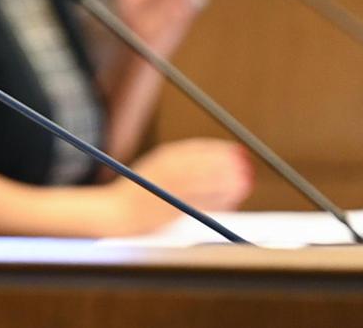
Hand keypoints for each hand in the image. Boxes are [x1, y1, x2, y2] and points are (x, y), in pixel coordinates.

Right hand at [116, 138, 253, 233]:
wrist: (117, 213)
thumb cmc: (141, 189)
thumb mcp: (156, 165)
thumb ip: (182, 159)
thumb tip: (217, 155)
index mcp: (161, 159)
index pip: (194, 149)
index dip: (218, 150)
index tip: (235, 151)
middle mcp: (165, 173)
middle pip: (202, 166)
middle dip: (225, 166)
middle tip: (244, 166)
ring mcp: (168, 192)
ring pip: (204, 185)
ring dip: (226, 184)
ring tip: (243, 183)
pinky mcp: (172, 211)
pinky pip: (201, 205)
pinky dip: (218, 202)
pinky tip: (231, 201)